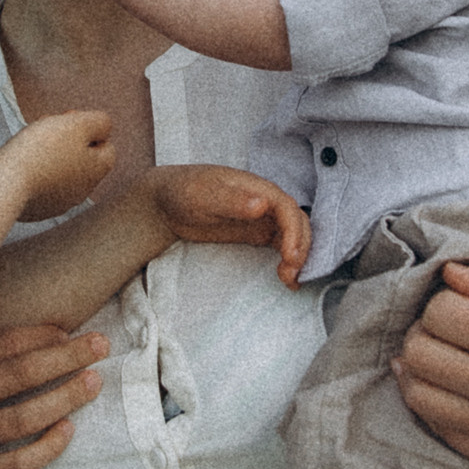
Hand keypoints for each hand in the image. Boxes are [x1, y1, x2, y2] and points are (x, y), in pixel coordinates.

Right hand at [0, 316, 109, 468]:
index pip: (0, 344)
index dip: (40, 336)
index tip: (68, 332)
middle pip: (20, 374)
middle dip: (67, 357)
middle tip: (101, 345)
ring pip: (23, 417)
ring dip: (66, 397)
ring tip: (94, 383)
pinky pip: (16, 464)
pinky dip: (46, 448)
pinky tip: (68, 431)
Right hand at [14, 108, 114, 219]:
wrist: (6, 182)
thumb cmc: (43, 150)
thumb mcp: (77, 124)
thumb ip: (99, 122)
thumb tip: (104, 128)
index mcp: (97, 171)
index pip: (107, 147)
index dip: (89, 129)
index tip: (68, 120)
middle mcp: (83, 191)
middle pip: (83, 160)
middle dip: (68, 141)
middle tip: (48, 129)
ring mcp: (60, 203)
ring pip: (62, 173)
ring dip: (52, 156)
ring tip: (31, 144)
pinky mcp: (37, 210)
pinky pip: (43, 187)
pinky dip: (36, 174)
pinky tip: (22, 165)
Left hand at [146, 165, 310, 285]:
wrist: (168, 201)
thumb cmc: (183, 192)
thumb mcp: (202, 195)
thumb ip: (231, 200)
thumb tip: (263, 205)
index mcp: (257, 188)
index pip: (286, 207)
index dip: (293, 231)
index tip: (290, 255)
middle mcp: (266, 201)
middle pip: (298, 222)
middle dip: (300, 247)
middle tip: (291, 274)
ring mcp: (264, 217)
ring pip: (294, 235)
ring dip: (298, 257)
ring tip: (289, 281)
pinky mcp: (258, 232)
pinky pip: (282, 245)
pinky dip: (289, 261)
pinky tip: (287, 278)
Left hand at [393, 260, 468, 468]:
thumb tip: (448, 274)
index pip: (442, 314)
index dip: (443, 301)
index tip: (463, 303)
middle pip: (419, 353)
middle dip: (424, 330)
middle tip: (446, 327)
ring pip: (417, 393)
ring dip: (419, 367)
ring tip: (442, 354)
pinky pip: (434, 426)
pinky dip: (432, 400)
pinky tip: (450, 385)